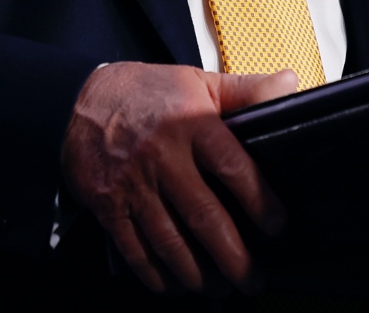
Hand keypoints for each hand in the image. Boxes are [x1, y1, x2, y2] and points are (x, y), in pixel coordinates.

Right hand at [59, 62, 296, 293]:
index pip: (235, 169)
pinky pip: (133, 247)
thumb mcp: (197, 82)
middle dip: (234, 257)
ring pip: (169, 240)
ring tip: (219, 286)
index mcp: (190, 123)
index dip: (261, 203)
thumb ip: (245, 89)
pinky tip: (173, 284)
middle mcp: (161, 154)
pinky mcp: (106, 201)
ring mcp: (131, 181)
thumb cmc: (147, 93)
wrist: (78, 97)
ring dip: (198, 273)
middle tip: (252, 279)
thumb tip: (291, 84)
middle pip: (204, 217)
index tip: (277, 226)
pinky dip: (155, 273)